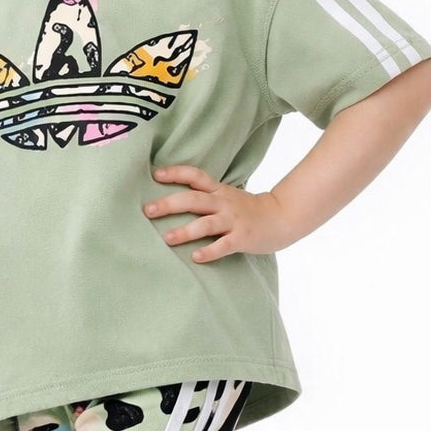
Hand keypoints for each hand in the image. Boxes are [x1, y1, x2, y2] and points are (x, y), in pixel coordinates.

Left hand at [143, 164, 287, 261]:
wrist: (282, 217)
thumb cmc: (248, 209)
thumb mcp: (227, 195)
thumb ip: (206, 195)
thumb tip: (173, 198)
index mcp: (219, 191)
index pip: (195, 176)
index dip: (176, 173)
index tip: (156, 175)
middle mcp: (224, 203)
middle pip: (194, 200)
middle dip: (170, 204)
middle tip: (148, 210)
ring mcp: (233, 221)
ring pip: (206, 224)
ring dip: (186, 231)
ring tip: (168, 238)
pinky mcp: (242, 239)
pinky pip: (223, 246)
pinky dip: (209, 252)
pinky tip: (195, 257)